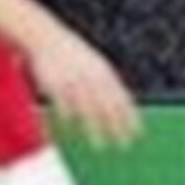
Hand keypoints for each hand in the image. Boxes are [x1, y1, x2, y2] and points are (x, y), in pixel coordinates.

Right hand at [29, 24, 140, 147]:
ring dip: (95, 129)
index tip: (138, 133)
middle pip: (108, 106)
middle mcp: (92, 77)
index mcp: (104, 72)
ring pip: (88, 110)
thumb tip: (126, 102)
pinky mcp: (56, 84)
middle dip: (118, 127)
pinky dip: (70, 117)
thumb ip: (109, 83)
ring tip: (101, 147)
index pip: (122, 98)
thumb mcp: (96, 65)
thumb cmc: (74, 55)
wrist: (46, 37)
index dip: (131, 116)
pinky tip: (72, 128)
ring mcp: (74, 81)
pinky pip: (65, 106)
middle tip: (125, 145)